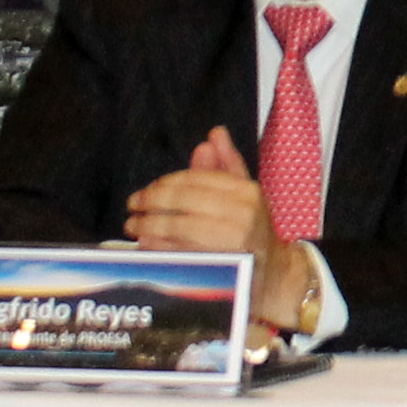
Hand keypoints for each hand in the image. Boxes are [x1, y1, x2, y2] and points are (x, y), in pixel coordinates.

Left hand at [127, 126, 280, 255]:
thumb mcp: (246, 194)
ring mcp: (232, 244)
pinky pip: (181, 253)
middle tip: (132, 204)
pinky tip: (146, 242)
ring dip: (149, 224)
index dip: (166, 182)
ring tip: (133, 224)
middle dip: (152, 201)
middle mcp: (242, 215)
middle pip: (185, 201)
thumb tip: (214, 133)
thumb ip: (227, 163)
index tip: (148, 188)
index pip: (197, 179)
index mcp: (247, 192)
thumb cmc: (254, 229)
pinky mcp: (218, 268)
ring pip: (179, 227)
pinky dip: (160, 246)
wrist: (274, 272)